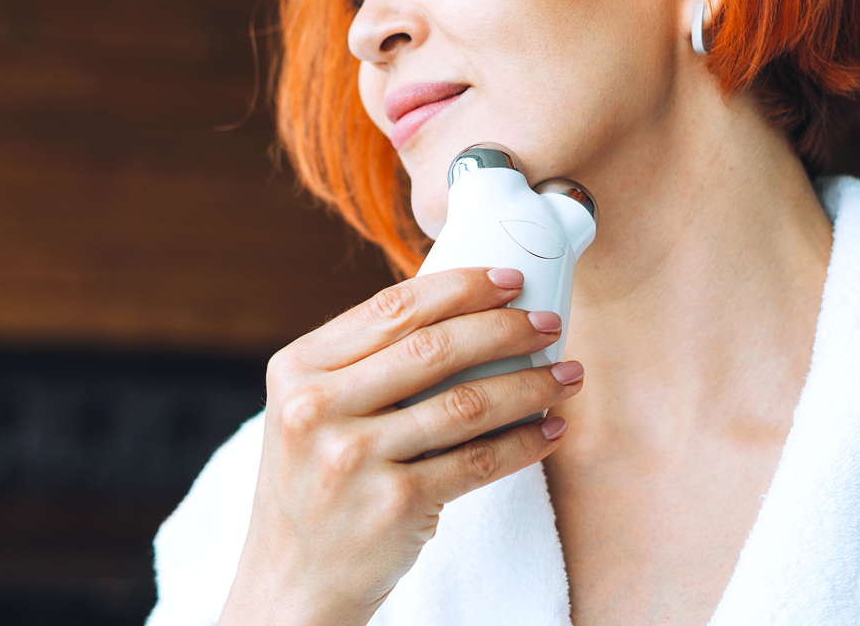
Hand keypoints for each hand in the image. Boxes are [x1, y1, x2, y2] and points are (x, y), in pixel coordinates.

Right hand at [219, 266, 584, 625]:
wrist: (292, 579)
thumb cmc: (315, 481)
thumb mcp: (310, 410)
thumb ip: (363, 361)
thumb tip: (464, 309)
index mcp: (297, 369)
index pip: (392, 308)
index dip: (461, 287)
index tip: (509, 280)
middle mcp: (318, 409)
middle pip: (435, 349)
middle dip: (506, 330)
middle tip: (550, 324)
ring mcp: (354, 459)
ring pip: (467, 403)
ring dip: (531, 384)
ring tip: (567, 375)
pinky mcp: (395, 505)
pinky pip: (480, 462)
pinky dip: (525, 442)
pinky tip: (551, 430)